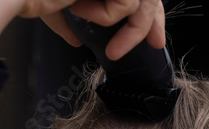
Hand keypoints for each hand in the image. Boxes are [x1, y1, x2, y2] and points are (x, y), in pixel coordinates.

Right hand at [41, 0, 165, 59]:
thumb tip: (76, 40)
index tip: (153, 39)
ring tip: (106, 43)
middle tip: (154, 44)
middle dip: (154, 20)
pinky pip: (126, 3)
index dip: (150, 13)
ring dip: (130, 30)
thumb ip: (69, 21)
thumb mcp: (54, 6)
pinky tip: (77, 6)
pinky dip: (106, 15)